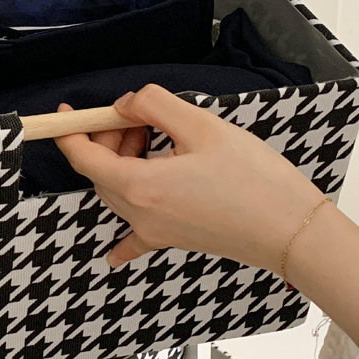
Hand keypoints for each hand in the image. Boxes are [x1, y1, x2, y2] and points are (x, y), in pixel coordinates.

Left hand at [55, 85, 324, 271]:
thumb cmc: (254, 179)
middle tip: (133, 116)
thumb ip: (153, 104)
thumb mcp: (201, 125)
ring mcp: (155, 231)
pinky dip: (121, 236)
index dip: (69, 131)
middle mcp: (140, 213)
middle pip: (100, 172)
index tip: (65, 112)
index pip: (83, 157)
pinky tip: (111, 253)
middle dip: (105, 139)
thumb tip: (124, 105)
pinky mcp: (173, 239)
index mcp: (140, 185)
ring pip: (116, 191)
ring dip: (119, 162)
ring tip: (148, 138)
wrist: (293, 232)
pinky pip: (134, 238)